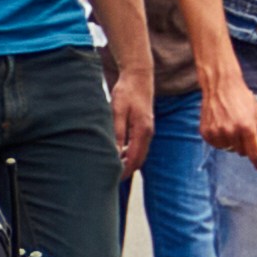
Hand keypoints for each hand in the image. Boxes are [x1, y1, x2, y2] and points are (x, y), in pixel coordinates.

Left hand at [107, 56, 155, 172]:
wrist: (139, 76)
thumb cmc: (126, 92)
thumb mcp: (118, 111)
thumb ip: (117, 133)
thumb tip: (113, 153)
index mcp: (142, 131)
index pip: (134, 159)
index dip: (122, 171)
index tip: (109, 179)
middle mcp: (148, 133)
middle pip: (138, 160)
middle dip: (125, 171)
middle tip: (108, 178)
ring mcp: (148, 131)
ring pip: (139, 154)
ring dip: (127, 163)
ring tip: (110, 169)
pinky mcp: (144, 127)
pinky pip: (138, 146)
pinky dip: (129, 154)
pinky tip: (116, 155)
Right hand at [199, 66, 256, 173]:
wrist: (221, 87)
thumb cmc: (245, 102)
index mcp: (247, 126)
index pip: (255, 154)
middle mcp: (231, 131)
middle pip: (242, 153)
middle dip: (246, 144)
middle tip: (244, 127)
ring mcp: (216, 132)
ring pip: (229, 150)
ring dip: (233, 142)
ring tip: (232, 125)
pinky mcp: (206, 133)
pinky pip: (218, 146)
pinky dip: (222, 139)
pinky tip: (222, 125)